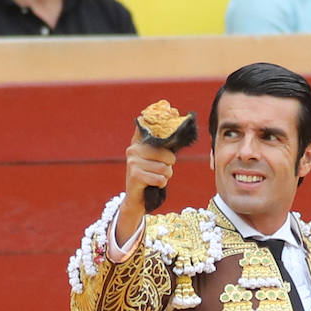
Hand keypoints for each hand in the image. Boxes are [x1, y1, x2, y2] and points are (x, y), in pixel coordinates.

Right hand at [117, 128, 175, 242]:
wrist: (136, 201)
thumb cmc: (150, 178)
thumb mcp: (156, 160)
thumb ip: (164, 148)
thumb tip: (177, 129)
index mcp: (138, 144)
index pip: (148, 126)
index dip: (162, 118)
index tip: (173, 109)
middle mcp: (133, 150)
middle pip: (166, 153)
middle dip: (170, 165)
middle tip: (163, 171)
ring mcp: (133, 162)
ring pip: (165, 168)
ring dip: (166, 177)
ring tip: (157, 179)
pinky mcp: (135, 175)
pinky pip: (160, 178)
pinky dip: (161, 184)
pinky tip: (153, 185)